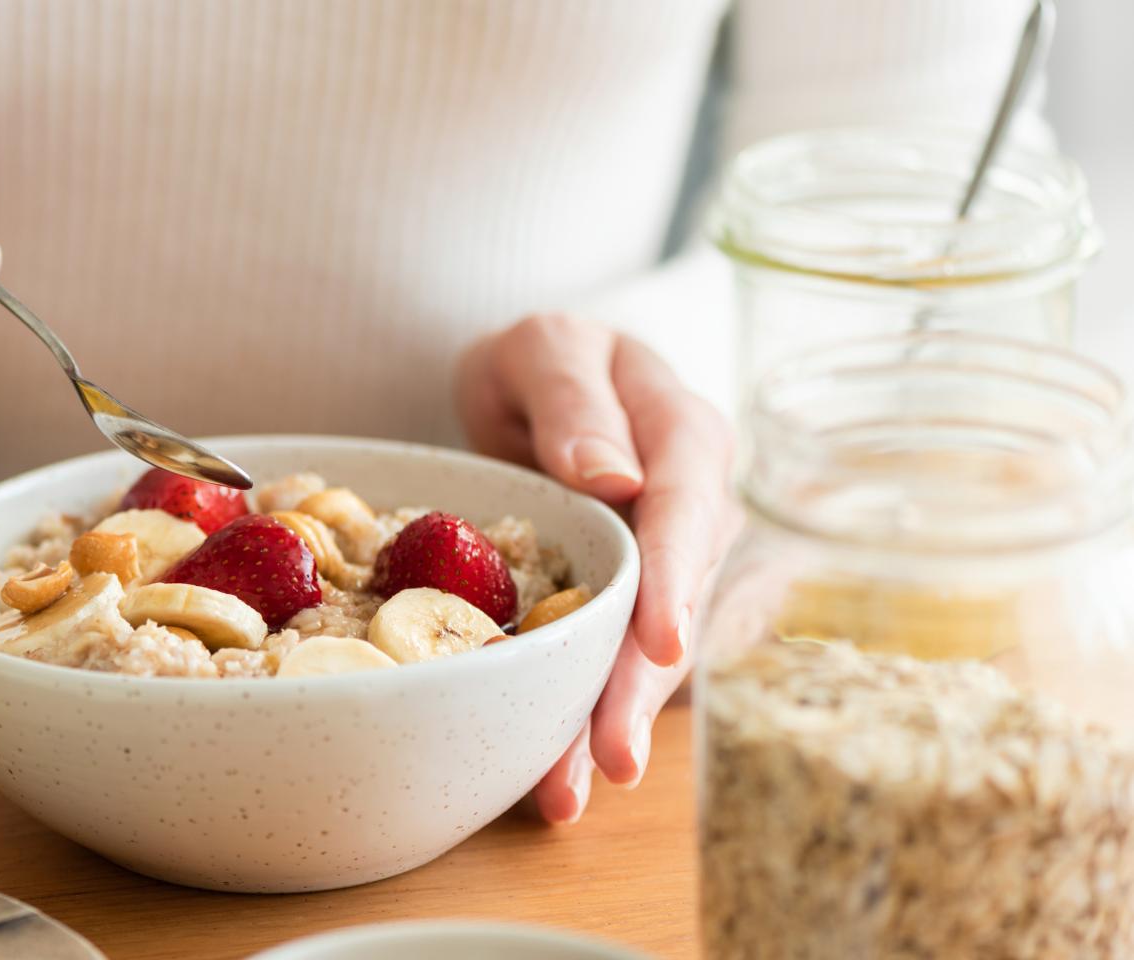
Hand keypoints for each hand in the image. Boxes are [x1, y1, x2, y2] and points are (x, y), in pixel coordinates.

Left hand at [455, 314, 737, 822]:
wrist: (535, 386)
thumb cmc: (545, 360)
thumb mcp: (544, 347)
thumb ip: (573, 397)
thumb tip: (616, 476)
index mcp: (684, 436)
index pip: (688, 509)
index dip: (676, 578)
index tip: (661, 643)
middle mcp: (693, 509)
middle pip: (676, 603)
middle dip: (642, 685)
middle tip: (612, 757)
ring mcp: (669, 566)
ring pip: (648, 652)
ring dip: (609, 722)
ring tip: (566, 795)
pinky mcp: (634, 607)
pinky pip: (615, 664)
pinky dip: (584, 718)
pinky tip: (554, 777)